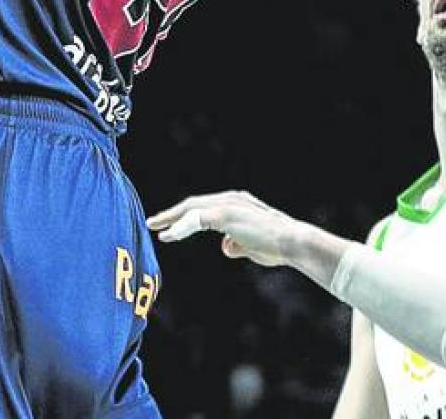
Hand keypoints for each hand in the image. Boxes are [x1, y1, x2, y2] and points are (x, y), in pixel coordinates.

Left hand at [147, 190, 299, 266]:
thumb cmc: (276, 246)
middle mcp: (230, 199)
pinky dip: (181, 228)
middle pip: (193, 204)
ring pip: (191, 209)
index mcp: (236, 204)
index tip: (167, 227)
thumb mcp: (252, 247)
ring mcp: (228, 204)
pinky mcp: (226, 214)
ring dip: (171, 219)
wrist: (293, 242)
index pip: (203, 208)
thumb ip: (237, 244)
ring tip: (154, 227)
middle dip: (172, 214)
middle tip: (152, 223)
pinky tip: (168, 236)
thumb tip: (225, 246)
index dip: (184, 217)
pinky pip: (196, 219)